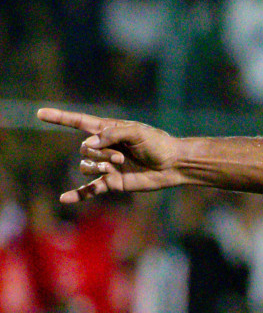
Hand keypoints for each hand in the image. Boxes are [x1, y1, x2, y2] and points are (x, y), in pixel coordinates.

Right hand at [36, 107, 185, 203]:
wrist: (173, 164)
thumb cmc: (157, 143)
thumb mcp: (136, 131)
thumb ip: (112, 134)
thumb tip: (89, 144)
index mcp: (108, 131)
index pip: (79, 122)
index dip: (60, 118)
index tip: (40, 114)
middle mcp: (104, 148)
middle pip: (84, 149)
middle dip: (99, 152)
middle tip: (121, 156)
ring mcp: (106, 166)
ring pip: (86, 166)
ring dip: (99, 166)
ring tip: (119, 165)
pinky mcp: (112, 182)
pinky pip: (90, 189)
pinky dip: (77, 195)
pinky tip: (63, 199)